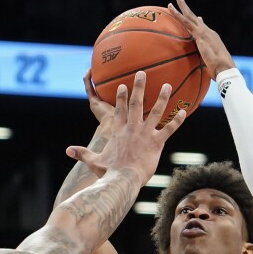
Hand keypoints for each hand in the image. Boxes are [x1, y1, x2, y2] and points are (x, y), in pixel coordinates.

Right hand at [64, 71, 185, 180]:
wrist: (123, 180)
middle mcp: (132, 128)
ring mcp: (145, 134)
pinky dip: (177, 120)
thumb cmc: (109, 173)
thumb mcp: (94, 161)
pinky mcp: (156, 143)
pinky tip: (184, 112)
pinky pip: (169, 129)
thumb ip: (82, 154)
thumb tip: (67, 151)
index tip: (123, 85)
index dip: (121, 97)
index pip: (120, 110)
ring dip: (162, 97)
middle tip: (142, 73)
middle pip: (135, 103)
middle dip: (139, 87)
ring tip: (167, 85)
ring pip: (155, 112)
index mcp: (118, 132)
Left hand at [167, 0, 234, 75]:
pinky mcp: (199, 34)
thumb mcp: (212, 66)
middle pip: (195, 18)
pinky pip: (185, 21)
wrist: (225, 70)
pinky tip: (170, 7)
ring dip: (182, 4)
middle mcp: (209, 32)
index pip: (203, 28)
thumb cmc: (220, 73)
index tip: (198, 18)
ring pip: (190, 15)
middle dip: (187, 7)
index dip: (199, 22)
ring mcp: (204, 32)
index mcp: (212, 39)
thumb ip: (208, 63)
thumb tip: (208, 68)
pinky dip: (177, 14)